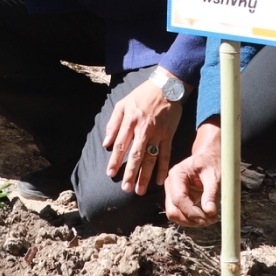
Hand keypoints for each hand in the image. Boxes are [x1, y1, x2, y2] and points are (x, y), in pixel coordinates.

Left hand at [103, 70, 182, 195]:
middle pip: (136, 155)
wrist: (167, 86)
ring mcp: (157, 133)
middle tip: (126, 189)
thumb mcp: (123, 104)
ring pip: (151, 158)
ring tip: (139, 190)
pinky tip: (160, 181)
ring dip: (145, 175)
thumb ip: (113, 124)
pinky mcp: (168, 135)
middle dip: (130, 173)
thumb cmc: (142, 94)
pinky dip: (163, 168)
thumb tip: (106, 143)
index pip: (121, 144)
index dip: (115, 160)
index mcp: (130, 121)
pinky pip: (166, 154)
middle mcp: (143, 129)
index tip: (111, 174)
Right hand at [165, 123, 223, 225]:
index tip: (208, 217)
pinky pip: (181, 215)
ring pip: (175, 215)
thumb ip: (211, 193)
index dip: (192, 212)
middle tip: (210, 220)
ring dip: (191, 222)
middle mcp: (170, 184)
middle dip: (191, 219)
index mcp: (177, 175)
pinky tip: (206, 216)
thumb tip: (210, 212)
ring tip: (210, 218)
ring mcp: (172, 193)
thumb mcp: (214, 176)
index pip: (179, 199)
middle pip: (173, 211)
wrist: (209, 158)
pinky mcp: (177, 199)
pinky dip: (192, 219)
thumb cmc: (211, 164)